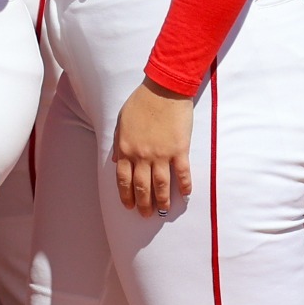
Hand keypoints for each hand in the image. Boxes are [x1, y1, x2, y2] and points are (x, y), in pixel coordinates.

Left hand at [110, 78, 193, 218]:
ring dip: (163, 201)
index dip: (126, 195)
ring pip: (161, 185)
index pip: (123, 179)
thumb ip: (119, 142)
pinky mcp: (180, 150)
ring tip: (164, 211)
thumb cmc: (141, 102)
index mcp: (126, 148)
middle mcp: (142, 155)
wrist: (163, 90)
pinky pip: (182, 173)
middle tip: (146, 215)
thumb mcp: (121, 121)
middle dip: (143, 204)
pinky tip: (185, 195)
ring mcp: (162, 154)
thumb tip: (117, 160)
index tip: (128, 206)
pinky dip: (184, 186)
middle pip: (142, 187)